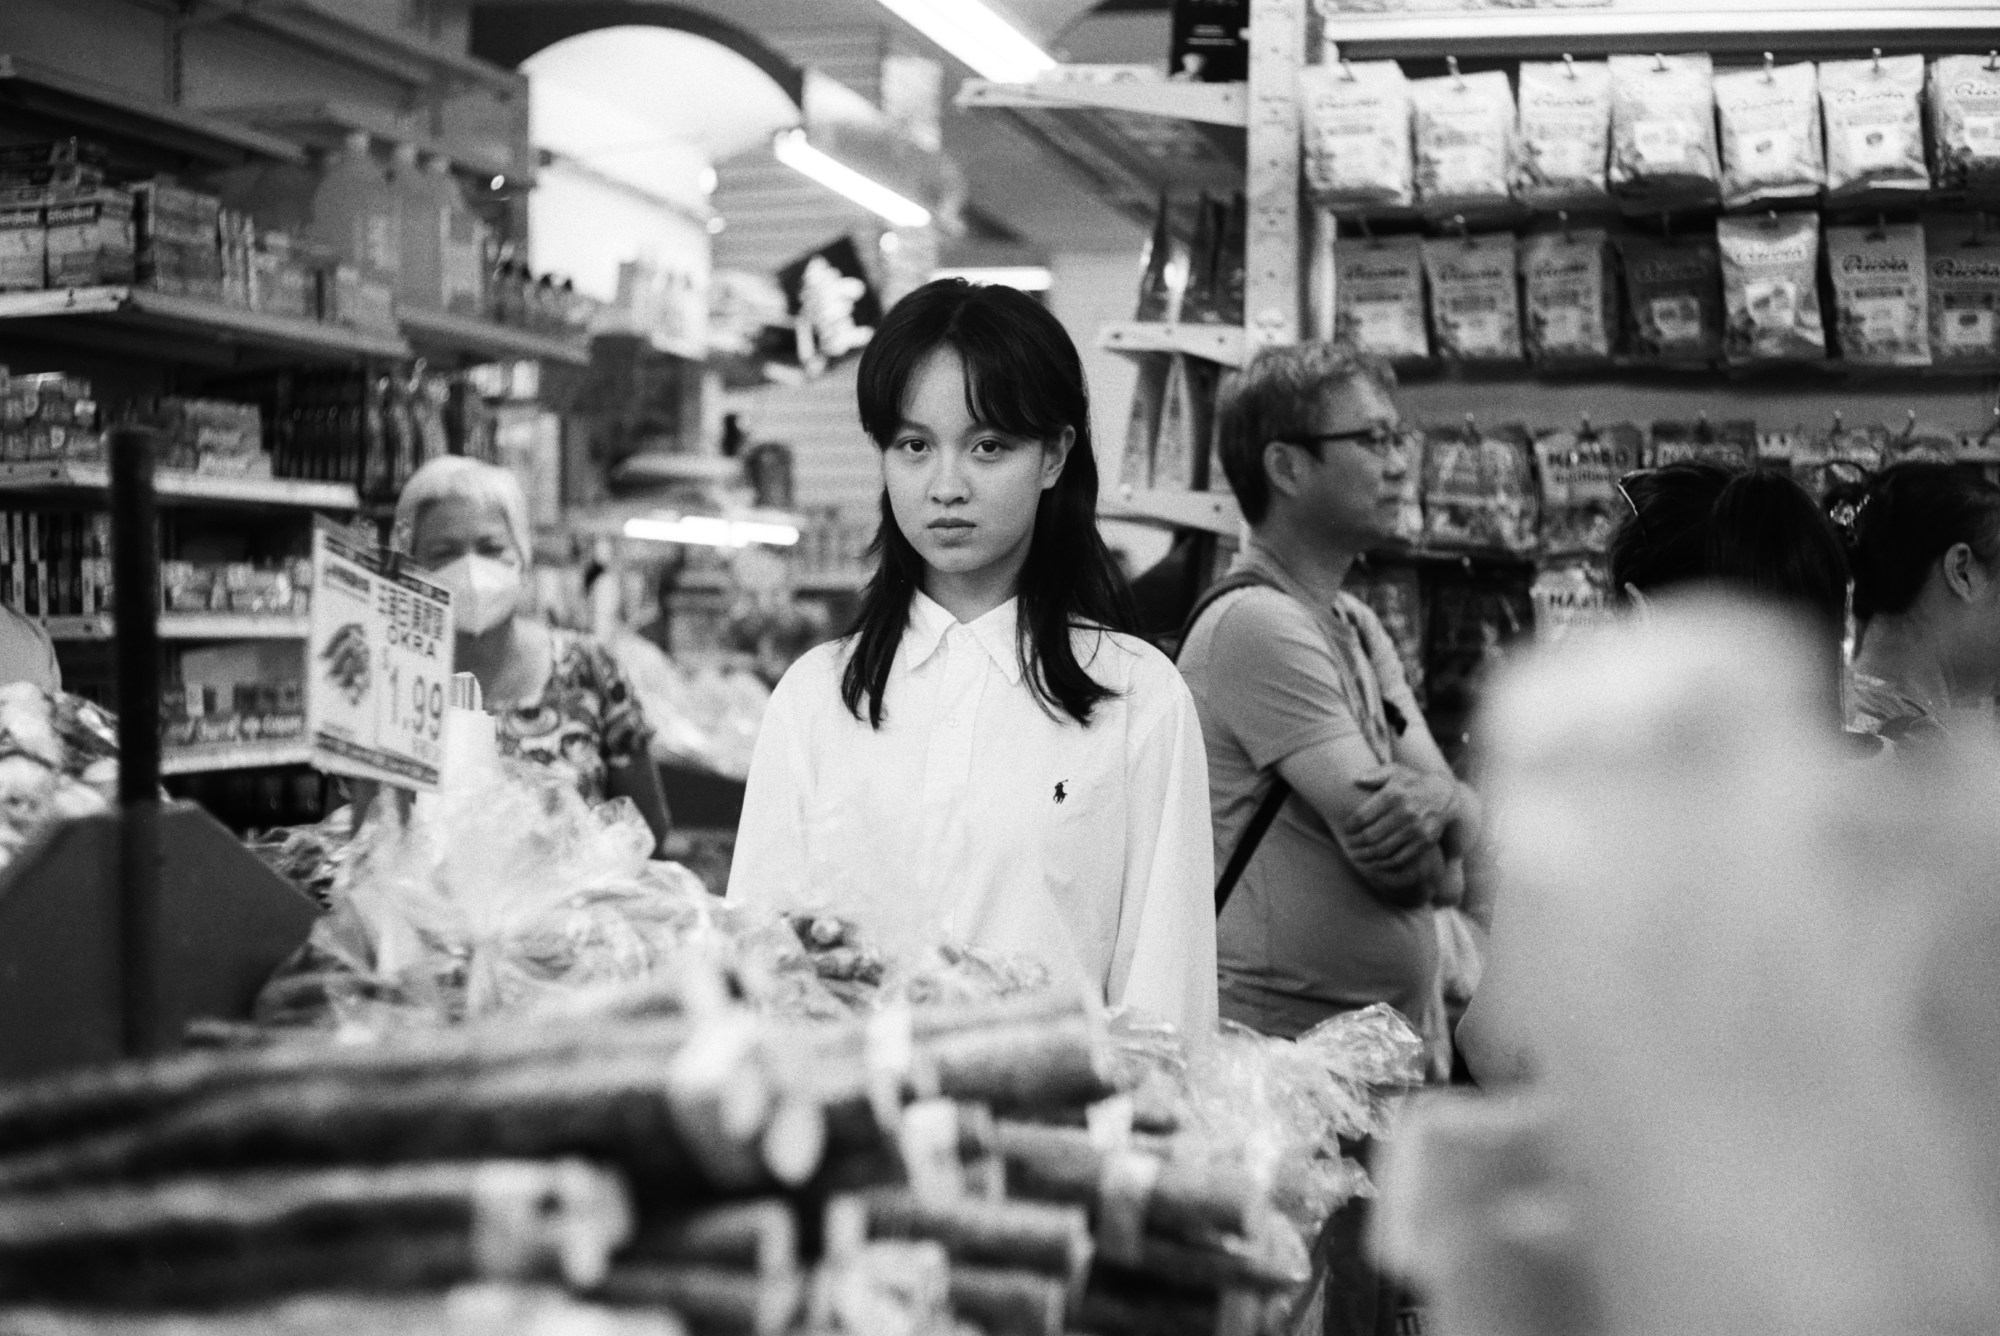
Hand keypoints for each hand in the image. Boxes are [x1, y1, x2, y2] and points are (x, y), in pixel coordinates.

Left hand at [1342, 764, 1457, 880]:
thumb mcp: (1394, 771)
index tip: (1345, 830)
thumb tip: (1355, 779)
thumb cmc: (1412, 781)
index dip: (1350, 827)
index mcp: (1393, 795)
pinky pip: (1399, 858)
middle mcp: (1405, 812)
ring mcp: (1416, 829)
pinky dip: (1383, 863)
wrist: (1444, 794)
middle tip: (1349, 845)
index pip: (1362, 816)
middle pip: (1371, 835)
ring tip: (1357, 856)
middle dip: (1355, 843)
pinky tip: (1374, 862)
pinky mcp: (1424, 842)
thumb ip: (1374, 774)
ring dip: (1366, 855)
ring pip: (1383, 849)